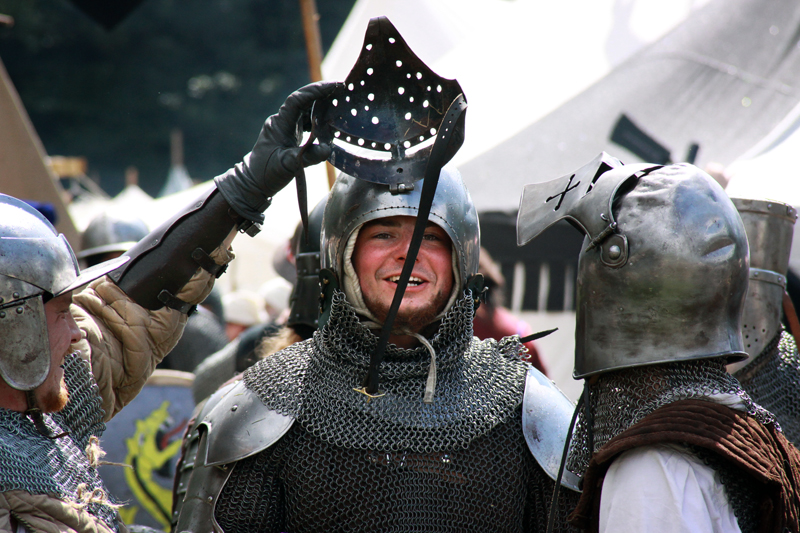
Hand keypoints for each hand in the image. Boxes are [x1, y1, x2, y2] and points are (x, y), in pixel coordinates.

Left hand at [215, 81, 337, 223]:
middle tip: (341, 91)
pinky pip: (304, 121)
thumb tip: (328, 149)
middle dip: (321, 94)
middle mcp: (282, 122)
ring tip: (338, 104)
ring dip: (320, 106)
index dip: (315, 91)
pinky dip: (317, 119)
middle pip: (302, 101)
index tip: (333, 86)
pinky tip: (328, 123)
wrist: (253, 183)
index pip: (297, 100)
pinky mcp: (288, 135)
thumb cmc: (267, 173)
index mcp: (280, 124)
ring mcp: (285, 128)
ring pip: (304, 110)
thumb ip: (309, 156)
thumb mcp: (289, 165)